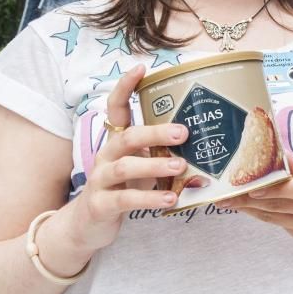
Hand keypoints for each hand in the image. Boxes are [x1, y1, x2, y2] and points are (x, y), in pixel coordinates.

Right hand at [68, 64, 188, 252]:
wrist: (87, 225)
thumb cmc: (123, 189)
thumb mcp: (141, 166)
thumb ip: (163, 153)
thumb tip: (205, 142)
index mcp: (117, 142)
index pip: (116, 108)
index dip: (125, 87)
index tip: (141, 68)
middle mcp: (106, 156)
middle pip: (127, 136)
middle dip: (155, 132)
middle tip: (183, 132)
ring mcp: (100, 180)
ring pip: (125, 166)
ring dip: (154, 165)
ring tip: (179, 166)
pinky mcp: (100, 205)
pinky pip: (125, 200)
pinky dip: (149, 199)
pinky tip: (170, 199)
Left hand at [220, 154, 292, 252]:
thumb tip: (274, 151)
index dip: (272, 188)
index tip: (249, 186)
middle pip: (279, 203)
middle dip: (249, 198)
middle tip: (225, 193)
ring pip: (274, 216)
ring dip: (249, 208)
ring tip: (228, 201)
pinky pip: (279, 223)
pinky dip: (263, 215)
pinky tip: (248, 208)